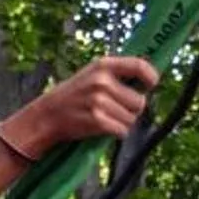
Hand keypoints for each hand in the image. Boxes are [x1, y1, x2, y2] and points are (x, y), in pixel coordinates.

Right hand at [0, 56, 155, 159]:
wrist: (46, 116)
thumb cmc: (73, 96)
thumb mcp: (91, 75)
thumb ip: (115, 74)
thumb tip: (148, 79)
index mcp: (103, 65)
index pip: (139, 66)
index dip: (151, 77)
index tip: (151, 84)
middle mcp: (102, 81)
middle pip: (139, 101)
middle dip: (132, 109)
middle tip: (115, 109)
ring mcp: (99, 101)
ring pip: (132, 119)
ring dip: (123, 123)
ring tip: (105, 118)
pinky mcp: (97, 120)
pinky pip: (122, 131)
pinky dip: (117, 133)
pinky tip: (103, 129)